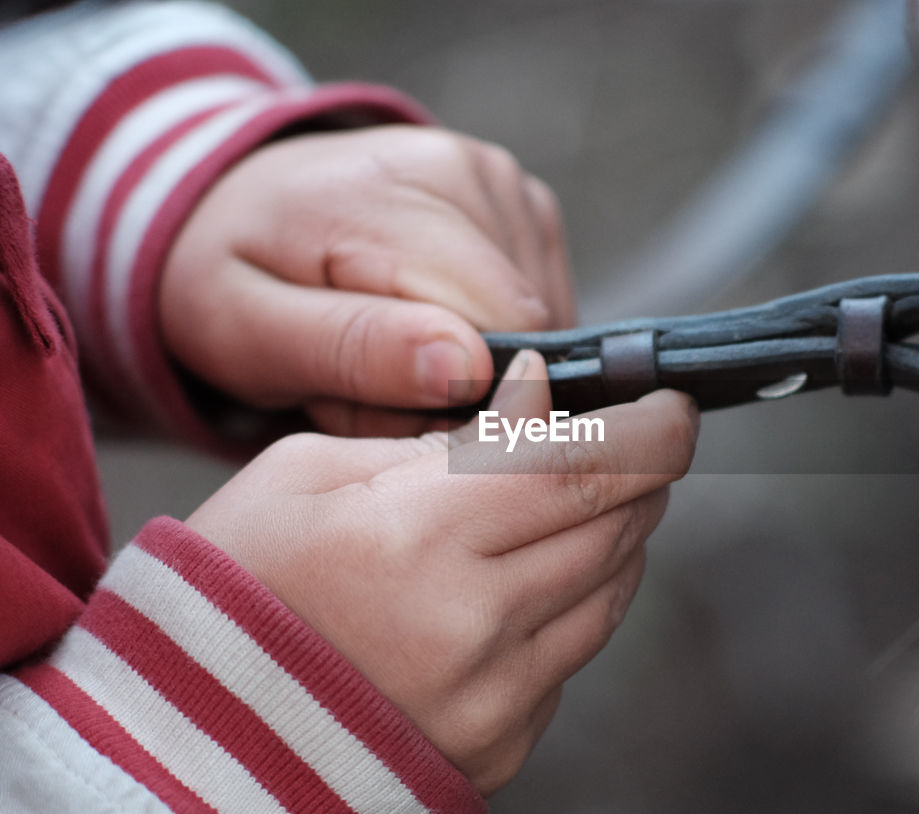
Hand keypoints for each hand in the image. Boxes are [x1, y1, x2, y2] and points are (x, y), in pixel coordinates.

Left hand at [160, 126, 573, 436]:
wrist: (237, 208)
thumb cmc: (236, 280)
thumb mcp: (248, 332)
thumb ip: (353, 349)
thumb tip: (469, 368)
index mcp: (384, 196)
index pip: (492, 333)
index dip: (446, 398)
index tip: (369, 400)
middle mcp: (464, 172)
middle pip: (524, 332)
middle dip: (457, 382)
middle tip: (368, 378)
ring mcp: (504, 182)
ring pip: (541, 326)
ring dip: (475, 361)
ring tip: (391, 345)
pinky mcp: (527, 203)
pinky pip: (546, 305)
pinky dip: (494, 334)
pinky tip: (430, 319)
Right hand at [185, 352, 697, 793]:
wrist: (196, 737)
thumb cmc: (237, 588)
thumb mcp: (310, 474)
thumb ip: (439, 436)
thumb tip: (536, 393)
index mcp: (417, 537)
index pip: (584, 469)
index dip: (651, 431)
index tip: (669, 405)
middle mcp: (472, 625)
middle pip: (616, 527)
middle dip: (640, 474)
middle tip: (624, 442)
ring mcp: (494, 698)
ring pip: (611, 592)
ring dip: (615, 534)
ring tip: (572, 504)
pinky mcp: (501, 745)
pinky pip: (575, 656)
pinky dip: (575, 604)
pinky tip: (527, 582)